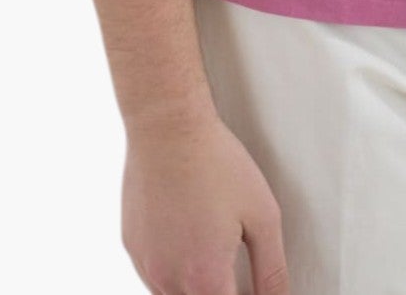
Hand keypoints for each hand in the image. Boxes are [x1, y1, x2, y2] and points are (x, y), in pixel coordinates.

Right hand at [122, 110, 290, 293]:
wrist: (168, 127)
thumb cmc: (215, 163)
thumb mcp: (263, 216)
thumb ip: (272, 269)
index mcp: (206, 278)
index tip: (253, 286)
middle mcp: (170, 280)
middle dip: (222, 291)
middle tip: (235, 266)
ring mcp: (146, 265)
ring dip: (196, 286)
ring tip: (213, 249)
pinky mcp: (132, 247)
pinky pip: (154, 277)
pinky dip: (173, 272)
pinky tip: (189, 241)